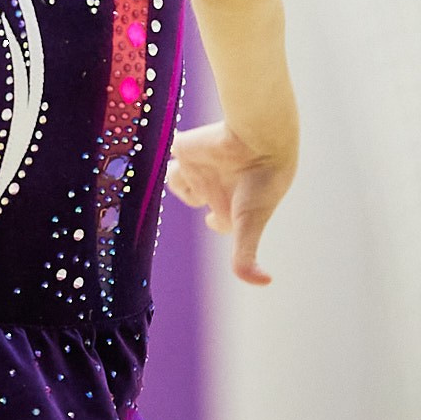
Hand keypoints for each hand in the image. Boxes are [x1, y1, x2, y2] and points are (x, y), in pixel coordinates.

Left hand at [165, 122, 292, 285]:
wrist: (258, 137)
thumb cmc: (260, 182)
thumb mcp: (249, 224)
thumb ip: (245, 257)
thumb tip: (265, 282)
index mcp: (232, 206)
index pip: (221, 218)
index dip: (216, 222)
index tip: (211, 221)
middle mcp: (217, 185)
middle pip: (197, 195)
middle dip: (195, 195)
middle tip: (196, 193)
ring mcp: (201, 166)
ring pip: (178, 176)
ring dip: (176, 176)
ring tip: (181, 171)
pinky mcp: (188, 146)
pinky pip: (169, 149)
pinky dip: (161, 150)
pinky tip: (155, 148)